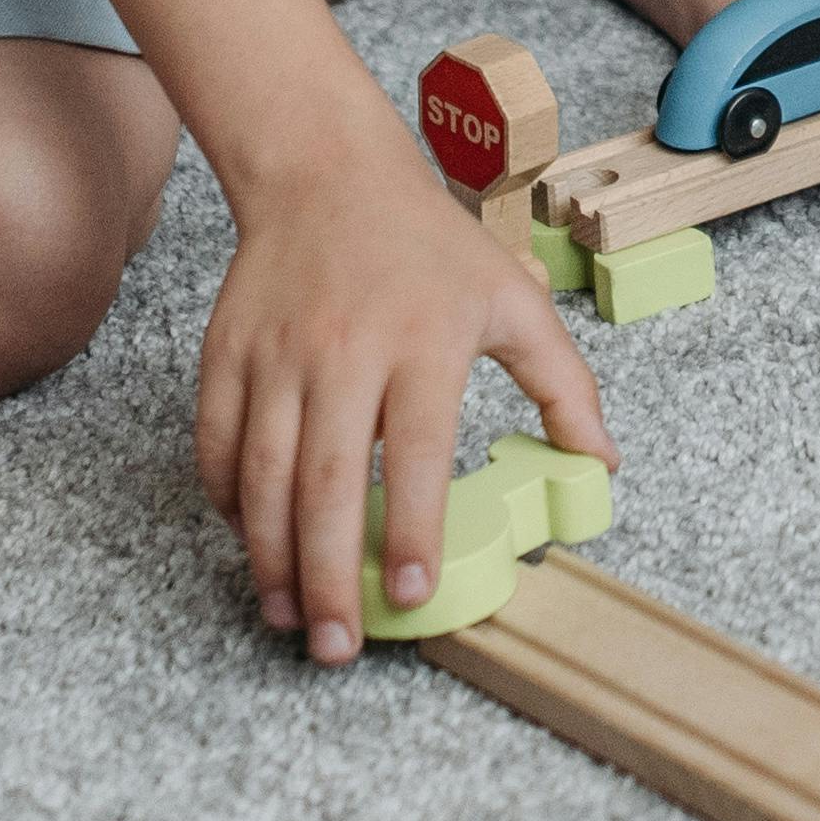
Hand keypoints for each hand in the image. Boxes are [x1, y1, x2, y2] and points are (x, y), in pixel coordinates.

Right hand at [193, 110, 614, 667]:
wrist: (329, 173)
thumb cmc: (429, 245)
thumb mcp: (513, 300)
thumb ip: (564, 383)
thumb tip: (601, 462)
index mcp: (424, 340)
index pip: (418, 451)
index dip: (413, 528)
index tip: (412, 592)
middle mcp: (344, 350)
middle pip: (326, 482)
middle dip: (329, 577)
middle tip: (337, 647)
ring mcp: (278, 354)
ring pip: (262, 475)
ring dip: (270, 557)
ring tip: (287, 615)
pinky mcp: (227, 353)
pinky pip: (218, 445)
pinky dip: (229, 502)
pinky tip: (251, 539)